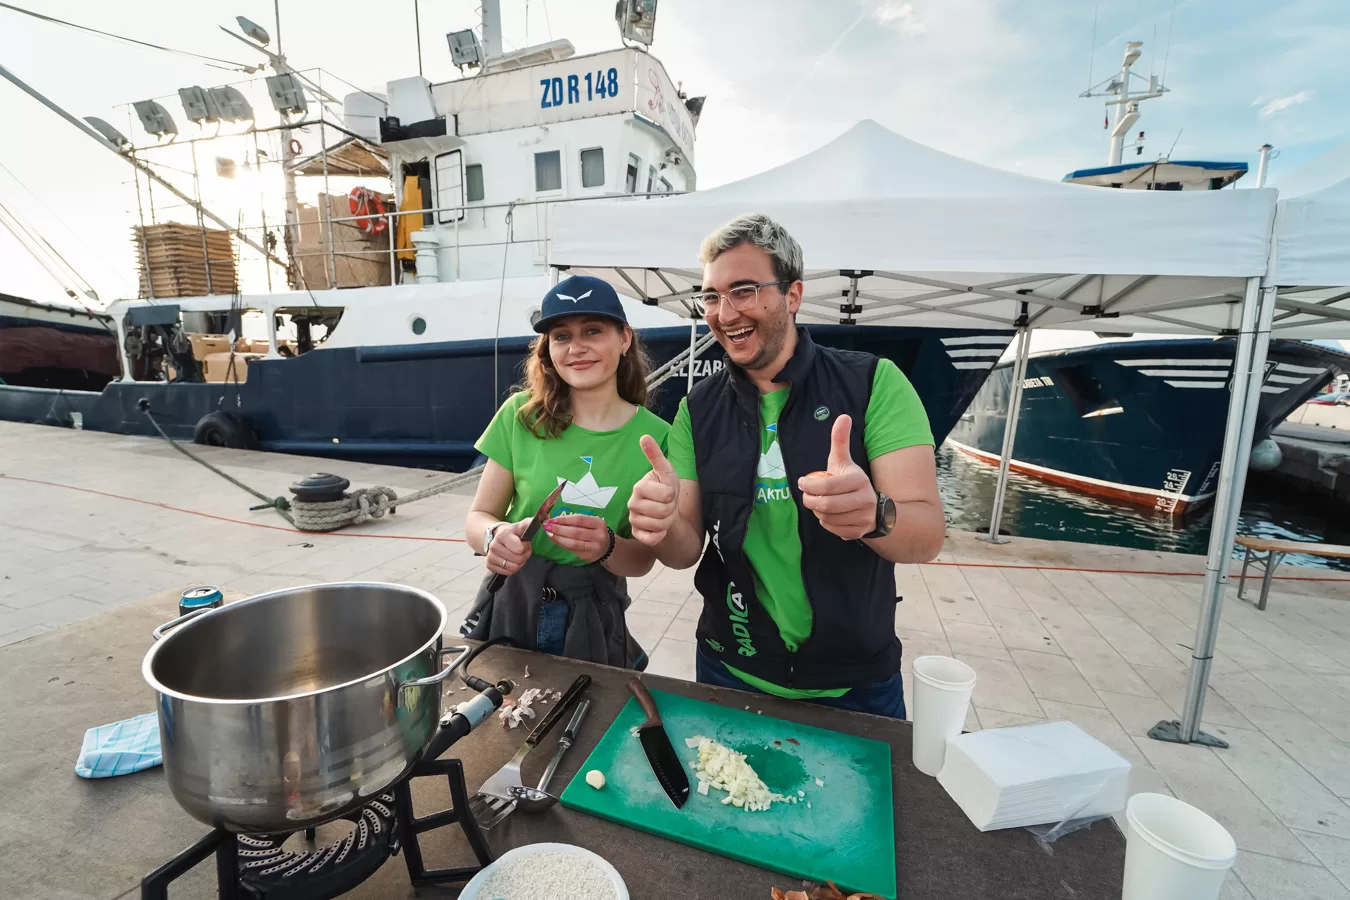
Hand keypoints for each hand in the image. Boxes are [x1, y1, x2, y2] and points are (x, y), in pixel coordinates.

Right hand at [485, 519, 532, 576]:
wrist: (498, 536)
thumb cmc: (513, 533)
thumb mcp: (521, 526)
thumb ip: (530, 523)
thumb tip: (540, 519)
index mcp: (502, 535)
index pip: (520, 549)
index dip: (526, 547)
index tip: (525, 543)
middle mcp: (494, 546)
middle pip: (518, 559)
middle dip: (524, 555)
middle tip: (523, 550)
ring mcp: (490, 556)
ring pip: (513, 568)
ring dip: (519, 563)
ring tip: (517, 555)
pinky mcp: (489, 565)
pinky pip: (508, 572)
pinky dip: (512, 568)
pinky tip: (511, 560)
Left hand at [544, 514, 609, 562]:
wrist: (607, 547)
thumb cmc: (595, 532)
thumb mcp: (591, 523)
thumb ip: (576, 521)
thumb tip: (555, 520)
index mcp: (599, 523)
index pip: (579, 519)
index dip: (564, 519)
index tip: (553, 519)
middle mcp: (598, 536)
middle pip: (575, 532)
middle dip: (559, 529)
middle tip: (547, 526)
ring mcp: (593, 548)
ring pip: (573, 543)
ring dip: (558, 538)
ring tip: (549, 533)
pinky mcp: (587, 556)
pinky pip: (572, 550)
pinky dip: (561, 544)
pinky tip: (555, 539)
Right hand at [628, 435, 679, 546]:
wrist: (666, 510)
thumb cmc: (665, 488)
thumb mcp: (665, 471)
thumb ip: (655, 455)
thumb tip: (644, 436)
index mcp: (639, 487)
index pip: (665, 495)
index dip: (672, 495)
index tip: (668, 492)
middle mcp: (632, 503)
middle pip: (663, 511)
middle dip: (671, 509)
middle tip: (667, 504)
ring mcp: (633, 520)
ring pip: (659, 525)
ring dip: (667, 521)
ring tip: (663, 514)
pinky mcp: (636, 534)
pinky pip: (651, 539)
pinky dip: (660, 535)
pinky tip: (659, 528)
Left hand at [798, 414, 877, 540]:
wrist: (874, 508)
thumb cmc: (850, 481)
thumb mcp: (844, 461)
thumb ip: (840, 440)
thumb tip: (843, 416)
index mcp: (859, 480)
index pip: (827, 486)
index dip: (809, 485)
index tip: (802, 482)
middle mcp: (865, 500)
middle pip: (826, 505)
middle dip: (810, 501)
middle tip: (806, 496)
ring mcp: (863, 518)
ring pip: (827, 518)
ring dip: (817, 512)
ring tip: (818, 504)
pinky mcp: (859, 532)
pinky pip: (833, 530)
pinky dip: (825, 523)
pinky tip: (828, 515)